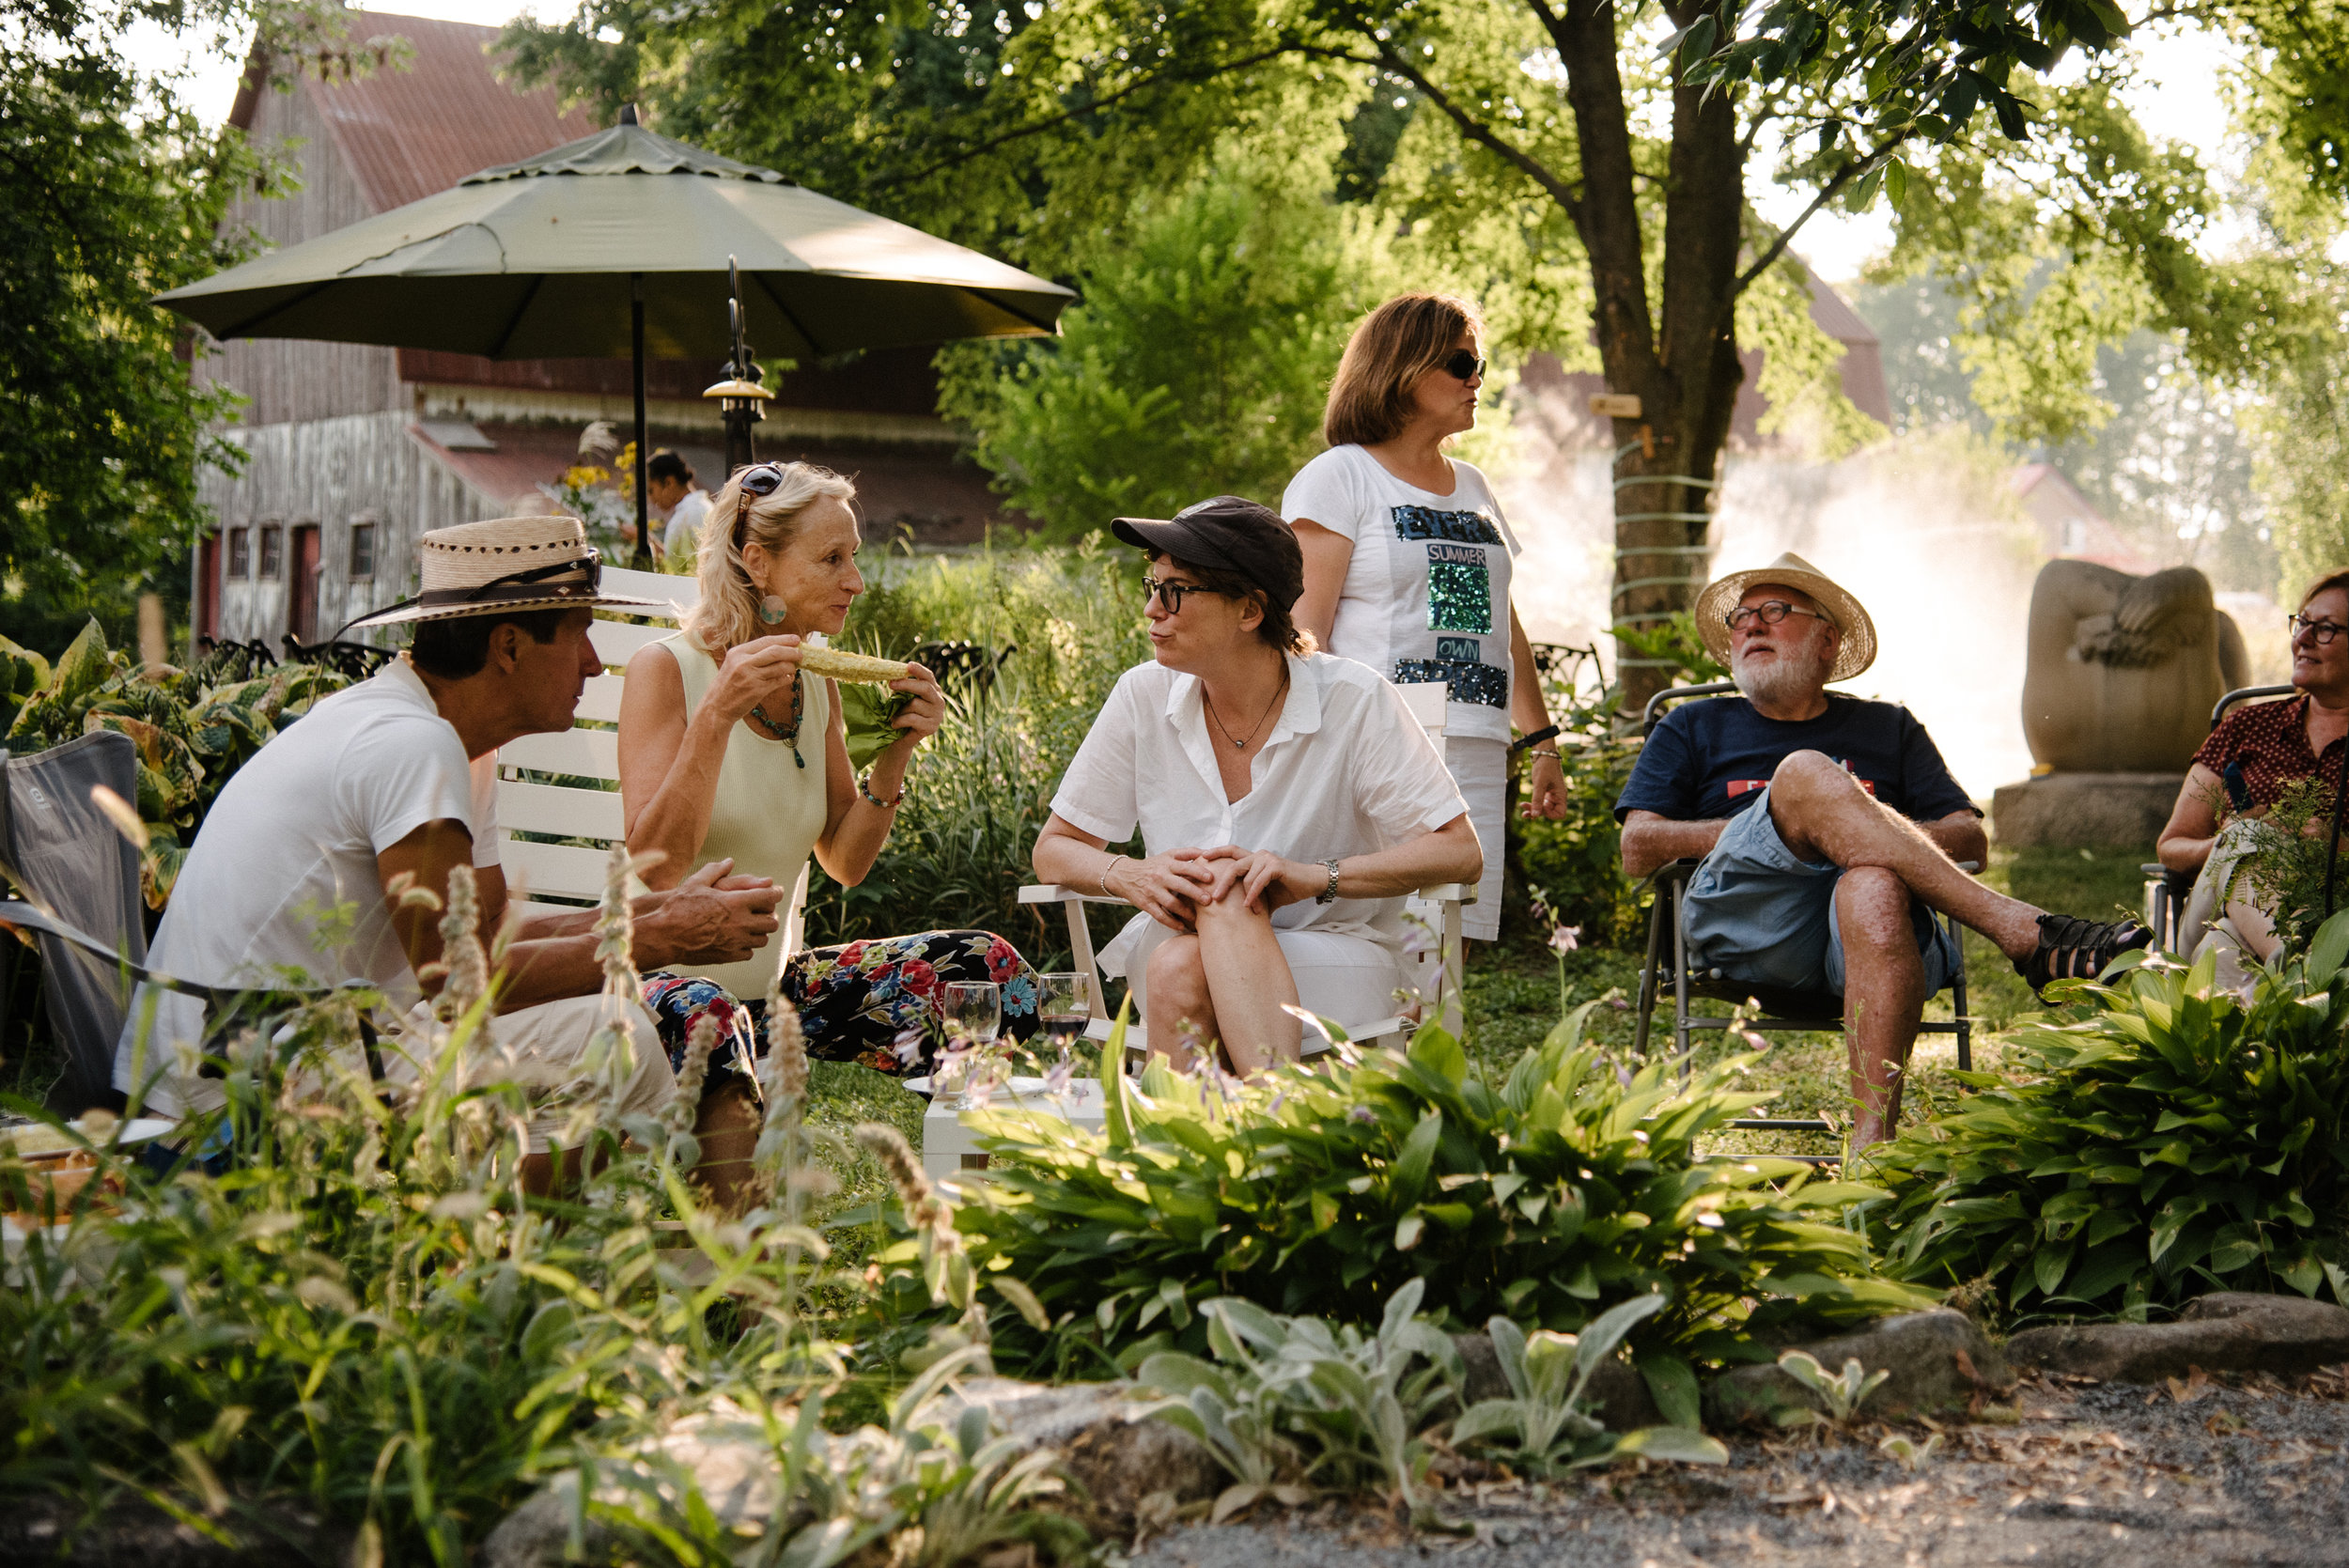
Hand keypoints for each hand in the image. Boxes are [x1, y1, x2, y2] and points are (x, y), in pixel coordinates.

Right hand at [638, 857, 782, 965]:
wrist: (664, 935)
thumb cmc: (678, 907)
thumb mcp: (695, 883)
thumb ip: (715, 870)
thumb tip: (729, 861)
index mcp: (736, 902)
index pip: (770, 896)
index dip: (776, 892)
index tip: (775, 891)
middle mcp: (741, 922)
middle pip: (772, 921)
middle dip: (770, 915)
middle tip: (764, 911)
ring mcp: (736, 941)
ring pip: (763, 939)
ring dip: (760, 932)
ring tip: (752, 926)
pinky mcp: (728, 956)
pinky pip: (749, 952)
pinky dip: (747, 946)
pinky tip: (738, 940)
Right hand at [704, 635, 805, 728]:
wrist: (716, 707)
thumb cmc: (727, 685)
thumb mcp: (733, 664)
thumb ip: (752, 656)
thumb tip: (779, 649)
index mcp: (738, 652)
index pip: (766, 641)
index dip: (784, 639)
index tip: (796, 639)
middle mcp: (743, 662)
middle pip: (775, 651)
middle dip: (792, 651)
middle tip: (801, 653)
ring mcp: (751, 677)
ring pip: (780, 666)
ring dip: (791, 666)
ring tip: (794, 667)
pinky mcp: (757, 690)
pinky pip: (778, 681)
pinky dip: (786, 679)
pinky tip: (789, 678)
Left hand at [883, 662, 945, 749]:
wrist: (898, 740)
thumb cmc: (898, 714)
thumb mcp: (900, 698)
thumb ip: (902, 687)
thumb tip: (892, 676)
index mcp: (932, 690)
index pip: (928, 676)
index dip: (919, 670)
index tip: (909, 665)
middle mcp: (938, 701)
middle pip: (925, 688)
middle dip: (906, 684)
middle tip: (890, 684)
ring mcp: (937, 715)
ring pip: (915, 704)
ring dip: (899, 709)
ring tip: (893, 716)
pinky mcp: (932, 727)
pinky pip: (912, 718)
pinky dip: (899, 720)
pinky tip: (895, 724)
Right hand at [1106, 848, 1217, 932]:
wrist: (1126, 875)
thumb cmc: (1153, 866)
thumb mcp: (1168, 855)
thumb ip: (1187, 853)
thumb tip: (1207, 852)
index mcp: (1167, 864)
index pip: (1185, 867)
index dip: (1198, 872)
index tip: (1211, 878)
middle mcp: (1160, 877)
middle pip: (1180, 885)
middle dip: (1195, 893)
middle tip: (1208, 901)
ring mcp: (1153, 891)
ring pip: (1171, 903)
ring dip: (1185, 911)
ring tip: (1196, 917)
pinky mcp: (1146, 904)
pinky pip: (1159, 915)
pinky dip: (1171, 922)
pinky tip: (1181, 926)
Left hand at [1202, 849, 1318, 912]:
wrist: (1311, 883)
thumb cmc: (1287, 888)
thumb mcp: (1263, 894)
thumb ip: (1249, 898)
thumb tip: (1233, 918)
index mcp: (1253, 859)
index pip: (1230, 851)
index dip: (1215, 852)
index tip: (1200, 859)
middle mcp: (1258, 855)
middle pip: (1232, 866)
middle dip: (1221, 882)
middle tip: (1212, 898)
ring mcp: (1266, 859)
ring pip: (1245, 876)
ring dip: (1243, 896)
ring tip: (1242, 911)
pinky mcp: (1276, 866)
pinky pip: (1258, 881)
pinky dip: (1253, 895)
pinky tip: (1250, 907)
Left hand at [1520, 753, 1567, 820]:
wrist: (1543, 754)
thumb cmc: (1544, 767)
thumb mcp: (1539, 783)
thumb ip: (1537, 800)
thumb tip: (1535, 816)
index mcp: (1561, 795)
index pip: (1560, 814)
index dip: (1550, 815)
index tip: (1538, 810)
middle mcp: (1558, 797)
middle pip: (1550, 812)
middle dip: (1537, 812)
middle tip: (1524, 809)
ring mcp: (1551, 795)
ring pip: (1543, 808)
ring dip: (1533, 809)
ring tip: (1522, 807)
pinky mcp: (1545, 792)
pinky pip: (1540, 802)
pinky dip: (1533, 804)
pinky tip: (1524, 805)